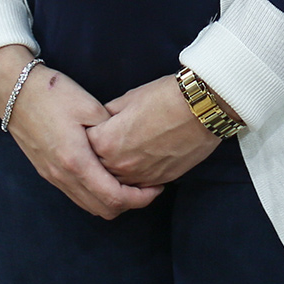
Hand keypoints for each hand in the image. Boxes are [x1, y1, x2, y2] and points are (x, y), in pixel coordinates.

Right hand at [0, 44, 161, 219]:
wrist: (14, 90)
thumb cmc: (52, 93)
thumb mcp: (89, 107)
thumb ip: (111, 132)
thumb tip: (130, 147)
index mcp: (76, 161)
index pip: (114, 197)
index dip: (140, 199)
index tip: (157, 188)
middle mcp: (63, 176)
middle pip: (103, 209)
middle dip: (129, 204)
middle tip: (148, 187)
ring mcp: (52, 177)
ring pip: (88, 205)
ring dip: (112, 200)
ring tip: (130, 182)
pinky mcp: (47, 172)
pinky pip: (76, 194)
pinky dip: (95, 193)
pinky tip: (106, 174)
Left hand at [89, 75, 221, 188]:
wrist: (201, 109)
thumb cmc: (164, 98)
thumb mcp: (128, 99)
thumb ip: (107, 116)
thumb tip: (100, 123)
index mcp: (106, 143)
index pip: (83, 146)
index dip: (86, 136)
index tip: (91, 129)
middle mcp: (120, 165)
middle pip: (96, 168)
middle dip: (97, 156)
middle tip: (104, 143)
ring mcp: (140, 176)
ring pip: (117, 183)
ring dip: (115, 171)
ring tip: (122, 154)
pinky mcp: (159, 181)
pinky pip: (138, 186)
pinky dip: (135, 178)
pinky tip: (139, 163)